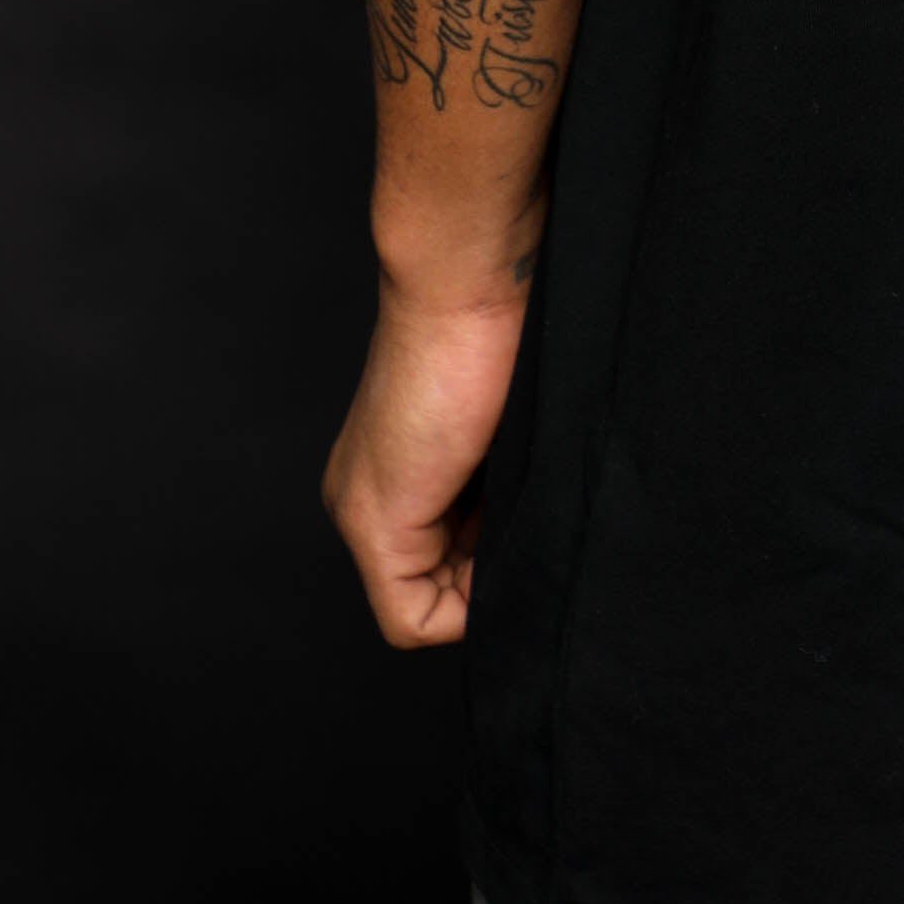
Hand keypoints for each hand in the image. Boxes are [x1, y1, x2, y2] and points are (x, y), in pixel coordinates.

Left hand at [322, 271, 531, 646]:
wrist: (469, 283)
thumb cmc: (505, 330)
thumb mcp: (511, 429)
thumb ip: (506, 487)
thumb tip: (538, 539)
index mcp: (394, 475)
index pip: (441, 572)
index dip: (497, 566)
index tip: (529, 507)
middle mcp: (367, 499)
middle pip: (436, 592)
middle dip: (493, 574)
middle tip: (525, 512)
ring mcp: (364, 513)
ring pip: (425, 607)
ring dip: (487, 579)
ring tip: (513, 508)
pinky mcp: (376, 521)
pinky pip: (412, 619)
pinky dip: (468, 607)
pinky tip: (499, 541)